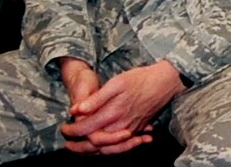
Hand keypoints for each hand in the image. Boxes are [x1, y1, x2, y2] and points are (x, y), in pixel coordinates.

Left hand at [61, 59, 183, 153]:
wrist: (166, 81)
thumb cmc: (141, 79)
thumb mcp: (117, 82)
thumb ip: (96, 98)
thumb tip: (76, 110)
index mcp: (113, 113)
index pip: (86, 129)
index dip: (72, 131)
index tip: (63, 128)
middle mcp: (121, 126)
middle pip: (95, 145)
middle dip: (78, 147)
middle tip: (67, 144)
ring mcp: (130, 130)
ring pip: (107, 149)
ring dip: (92, 151)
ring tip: (79, 148)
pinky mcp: (137, 130)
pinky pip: (120, 146)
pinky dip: (108, 148)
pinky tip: (102, 146)